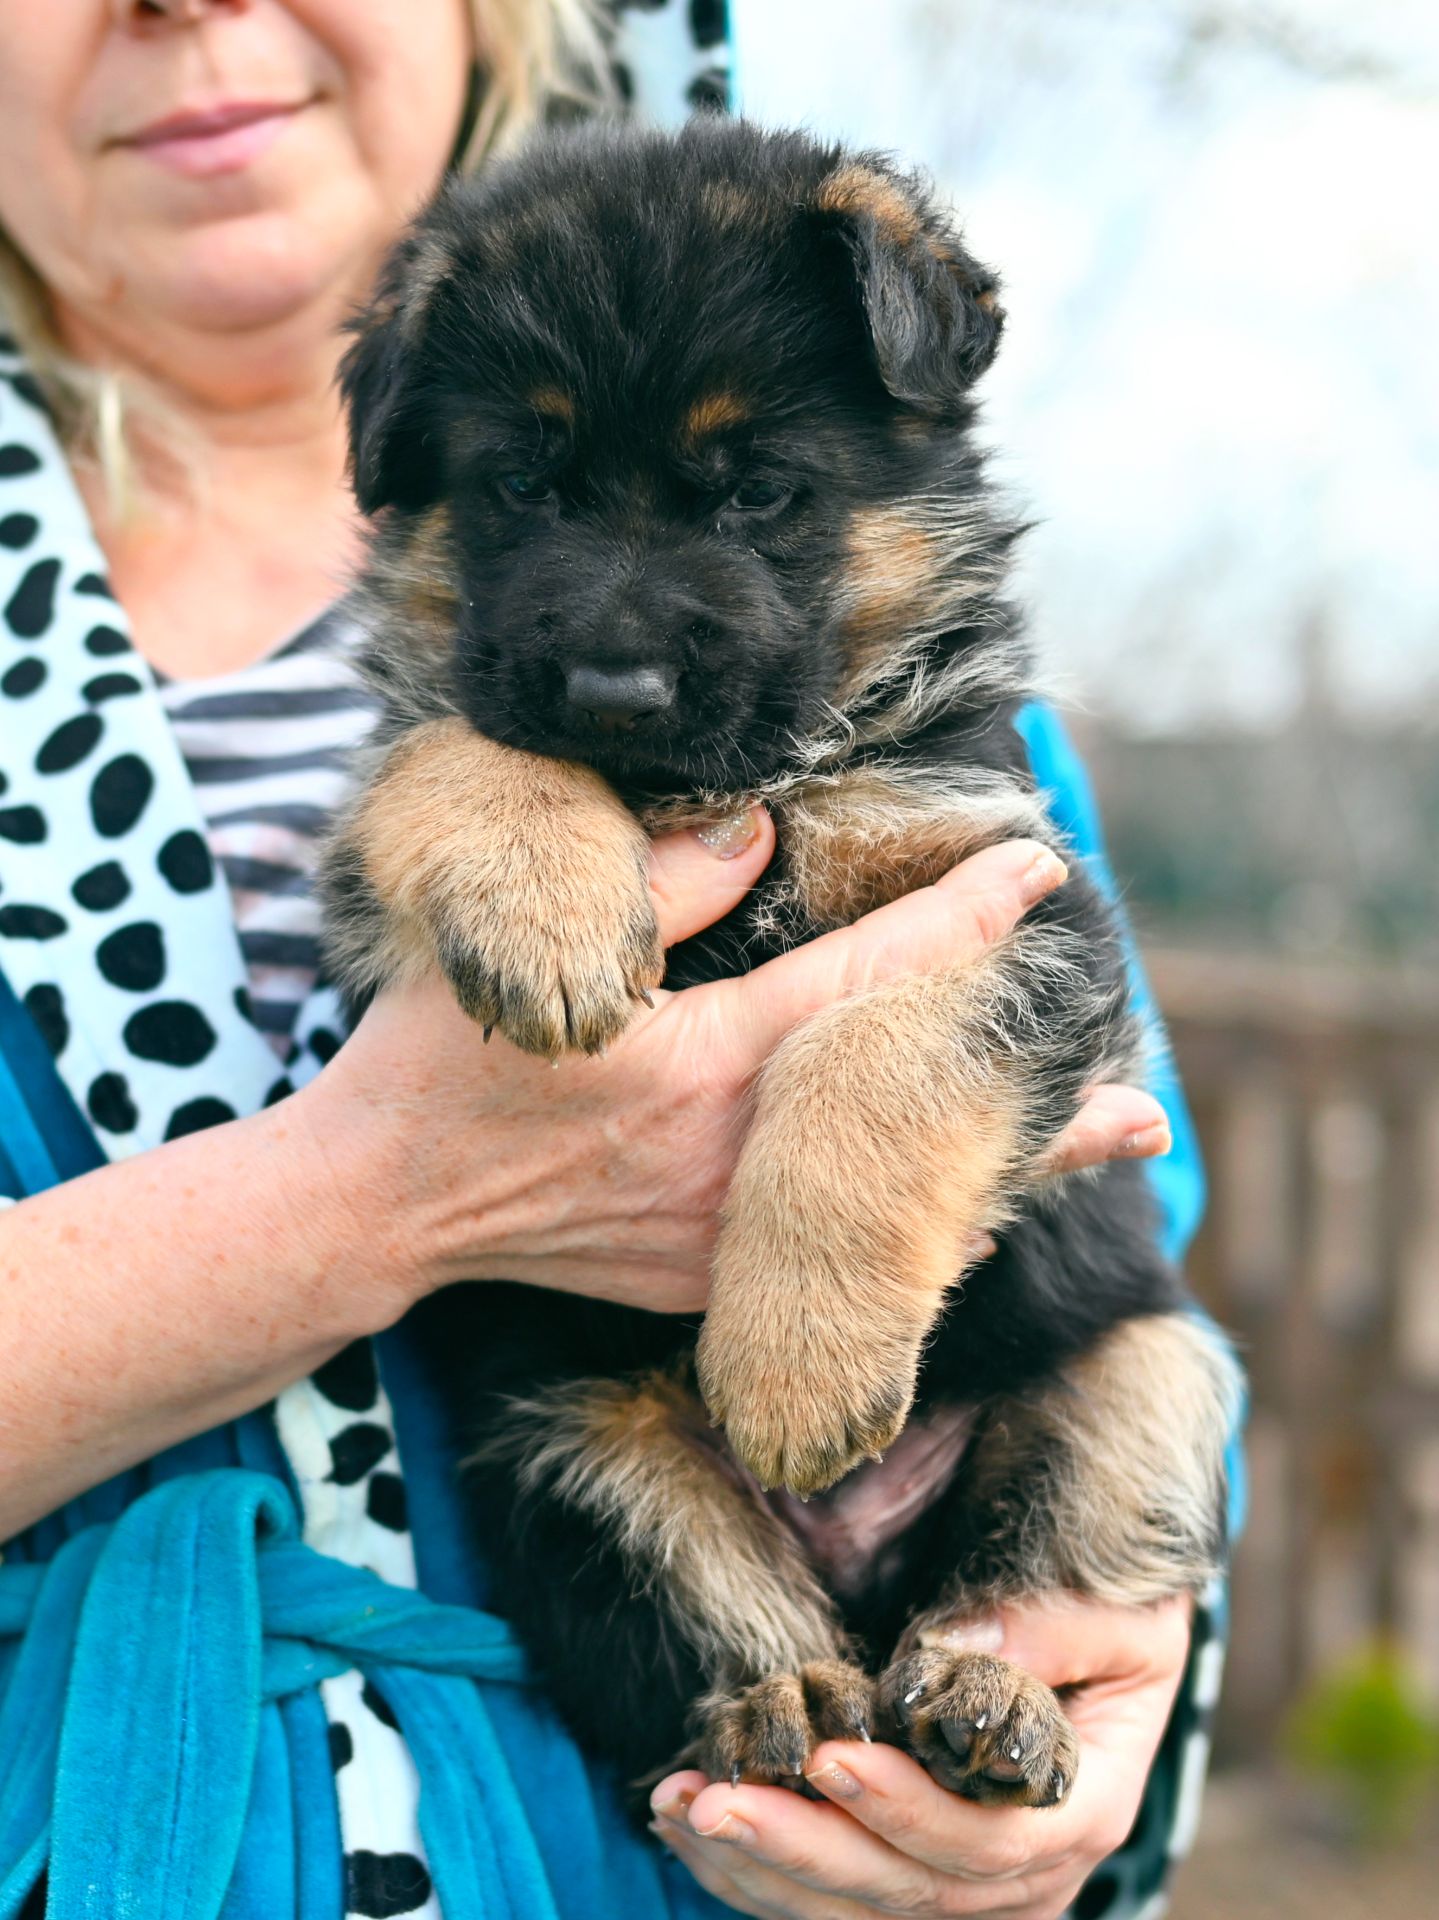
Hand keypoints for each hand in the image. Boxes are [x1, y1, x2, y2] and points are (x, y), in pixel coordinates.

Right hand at [295, 815, 1171, 1313]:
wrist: (379, 1205)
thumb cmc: (444, 1064)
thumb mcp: (538, 952)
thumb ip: (659, 883)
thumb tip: (761, 830)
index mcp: (698, 1061)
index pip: (862, 982)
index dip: (957, 923)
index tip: (1033, 874)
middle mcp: (729, 1161)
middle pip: (908, 1120)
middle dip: (1030, 1101)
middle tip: (1141, 1090)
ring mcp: (721, 1239)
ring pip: (887, 1206)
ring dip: (1001, 1180)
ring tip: (1106, 1154)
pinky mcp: (703, 1286)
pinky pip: (833, 1259)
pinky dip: (910, 1234)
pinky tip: (971, 1218)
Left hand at [650, 1594, 1192, 1919]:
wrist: (1113, 1642)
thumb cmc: (1120, 1621)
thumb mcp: (1120, 1616)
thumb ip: (1052, 1632)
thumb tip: (952, 1653)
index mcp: (1079, 1812)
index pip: (987, 1840)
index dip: (907, 1809)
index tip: (829, 1754)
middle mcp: (1023, 1872)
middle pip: (904, 1891)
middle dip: (803, 1847)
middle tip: (715, 1799)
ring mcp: (963, 1883)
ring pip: (854, 1910)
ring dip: (760, 1866)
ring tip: (678, 1807)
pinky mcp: (911, 1873)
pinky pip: (829, 1898)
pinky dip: (754, 1869)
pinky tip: (686, 1824)